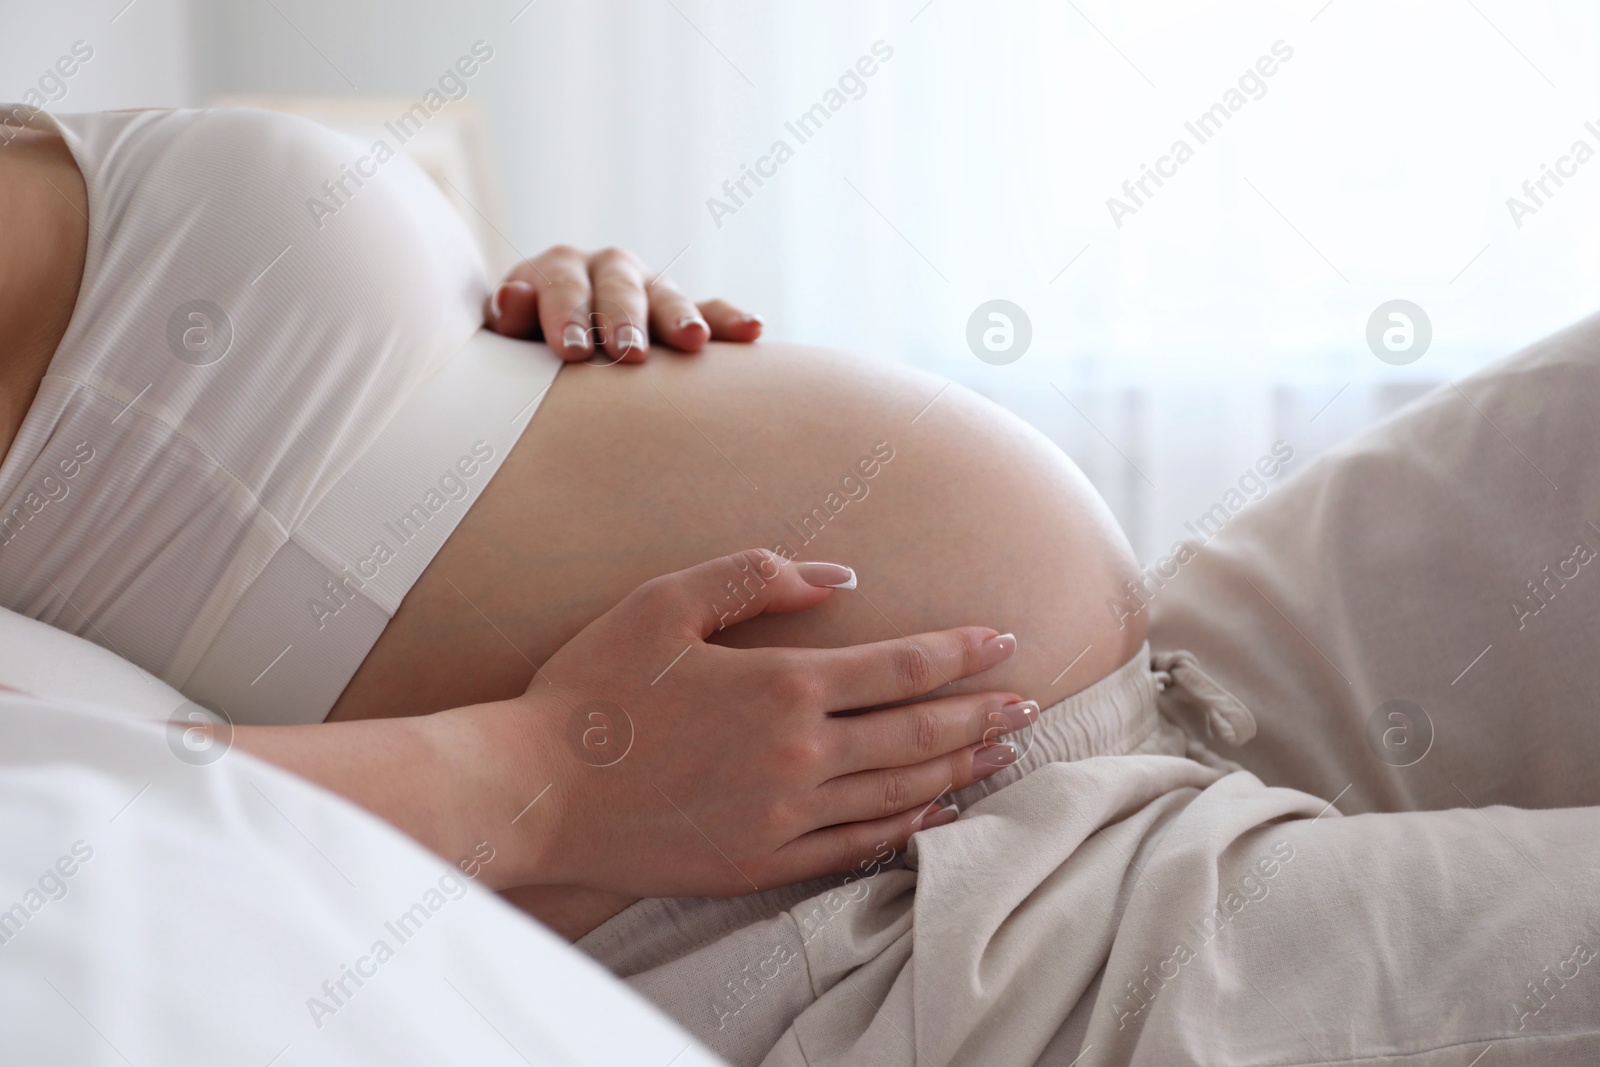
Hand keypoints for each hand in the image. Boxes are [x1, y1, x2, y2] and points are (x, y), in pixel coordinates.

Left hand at [485, 245, 762, 362]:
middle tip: (628, 354)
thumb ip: (510, 320)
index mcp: (560, 269)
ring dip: (680, 316)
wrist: (557, 343)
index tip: (572, 352)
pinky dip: (730, 320)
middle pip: (619, 287)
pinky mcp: (683, 311)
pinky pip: (711, 310)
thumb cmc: (528, 349)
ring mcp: (649, 288)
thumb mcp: (509, 335)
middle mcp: (608, 269)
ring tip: (693, 341)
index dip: (567, 315)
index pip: (563, 285)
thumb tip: (512, 300)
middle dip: (625, 319)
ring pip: (666, 295)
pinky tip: (753, 331)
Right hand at [499, 549, 1033, 897]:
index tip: (1004, 641)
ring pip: (899, 790)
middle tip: (1030, 702)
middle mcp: (799, 755)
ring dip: (960, 768)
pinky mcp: (762, 862)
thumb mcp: (665, 603)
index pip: (900, 667)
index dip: (960, 653)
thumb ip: (757, 578)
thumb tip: (841, 578)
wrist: (534, 791)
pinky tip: (937, 813)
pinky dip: (907, 827)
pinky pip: (856, 846)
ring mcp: (784, 816)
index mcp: (782, 685)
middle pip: (917, 733)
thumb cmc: (594, 689)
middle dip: (981, 714)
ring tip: (1003, 751)